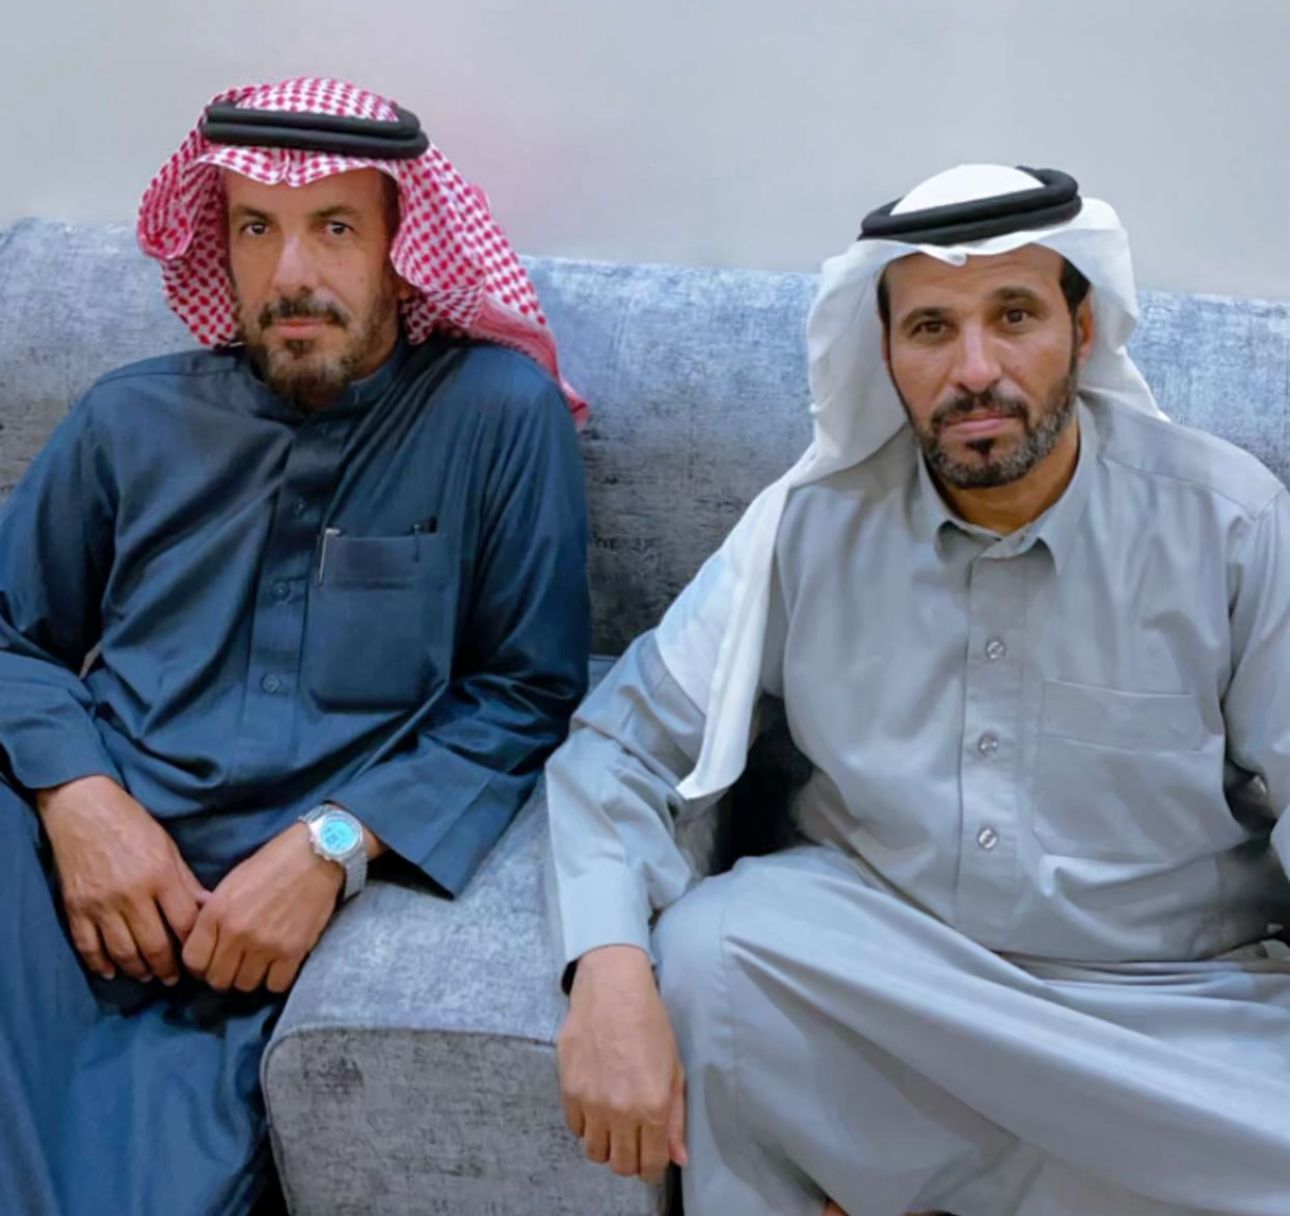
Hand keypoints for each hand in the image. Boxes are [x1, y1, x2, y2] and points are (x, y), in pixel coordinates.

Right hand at [37, 775, 209, 984]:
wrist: (84, 810)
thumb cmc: (133, 825)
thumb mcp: (168, 848)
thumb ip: (186, 882)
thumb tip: (209, 908)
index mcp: (160, 876)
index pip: (185, 923)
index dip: (195, 944)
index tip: (200, 956)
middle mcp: (132, 894)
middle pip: (155, 945)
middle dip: (168, 968)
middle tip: (174, 978)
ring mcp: (101, 904)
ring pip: (123, 952)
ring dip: (138, 970)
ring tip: (149, 976)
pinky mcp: (76, 909)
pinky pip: (89, 947)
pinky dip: (101, 965)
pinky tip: (112, 972)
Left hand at [182, 822, 342, 994]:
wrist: (316, 855)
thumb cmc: (273, 862)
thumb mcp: (232, 881)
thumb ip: (214, 912)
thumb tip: (202, 937)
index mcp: (217, 911)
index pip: (193, 961)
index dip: (200, 965)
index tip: (211, 961)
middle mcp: (237, 933)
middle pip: (218, 980)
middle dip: (224, 974)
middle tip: (236, 963)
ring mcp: (265, 945)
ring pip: (246, 985)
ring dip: (250, 976)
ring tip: (259, 961)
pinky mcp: (293, 951)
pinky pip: (276, 985)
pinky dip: (276, 977)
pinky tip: (280, 962)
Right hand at [557, 944, 687, 1183]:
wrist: (612, 988)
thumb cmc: (649, 1023)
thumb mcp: (673, 1068)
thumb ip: (675, 1117)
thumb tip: (678, 1157)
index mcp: (652, 1106)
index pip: (650, 1164)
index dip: (653, 1168)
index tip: (652, 1159)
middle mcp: (620, 1111)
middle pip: (620, 1165)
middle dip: (630, 1159)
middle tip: (634, 1141)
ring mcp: (591, 1102)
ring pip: (595, 1152)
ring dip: (606, 1144)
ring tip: (614, 1124)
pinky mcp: (568, 1089)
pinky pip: (575, 1128)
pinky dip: (586, 1124)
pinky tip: (596, 1104)